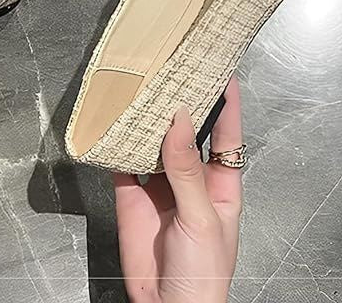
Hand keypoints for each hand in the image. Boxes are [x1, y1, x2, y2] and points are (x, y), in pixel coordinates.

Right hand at [114, 77, 242, 302]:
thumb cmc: (204, 271)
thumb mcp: (202, 216)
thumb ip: (187, 168)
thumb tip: (180, 120)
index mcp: (221, 181)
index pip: (227, 132)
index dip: (227, 102)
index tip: (222, 70)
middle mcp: (191, 176)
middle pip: (187, 130)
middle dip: (182, 103)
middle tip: (174, 70)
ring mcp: (161, 184)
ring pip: (154, 141)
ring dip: (149, 119)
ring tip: (144, 88)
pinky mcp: (132, 194)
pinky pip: (124, 162)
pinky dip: (118, 144)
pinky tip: (114, 125)